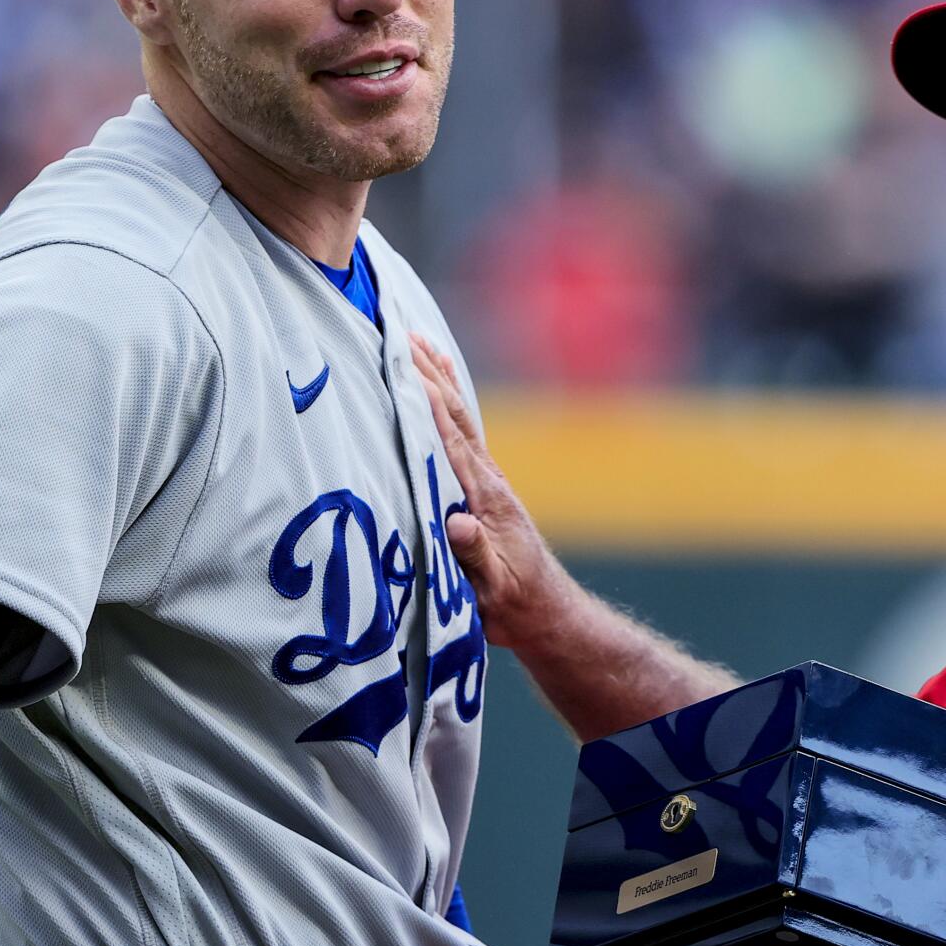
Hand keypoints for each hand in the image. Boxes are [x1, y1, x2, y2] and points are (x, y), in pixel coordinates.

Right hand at [410, 333, 573, 650]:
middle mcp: (487, 479)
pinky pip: (462, 434)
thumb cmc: (513, 602)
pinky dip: (448, 403)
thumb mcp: (492, 588)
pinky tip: (440, 386)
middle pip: (456, 415)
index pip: (451, 440)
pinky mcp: (482, 488)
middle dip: (431, 374)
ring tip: (418, 342)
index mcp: (485, 498)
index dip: (429, 402)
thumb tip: (458, 523)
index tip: (407, 365)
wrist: (542, 610)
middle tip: (403, 334)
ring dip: (440, 379)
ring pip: (460, 418)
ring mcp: (486, 480)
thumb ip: (475, 556)